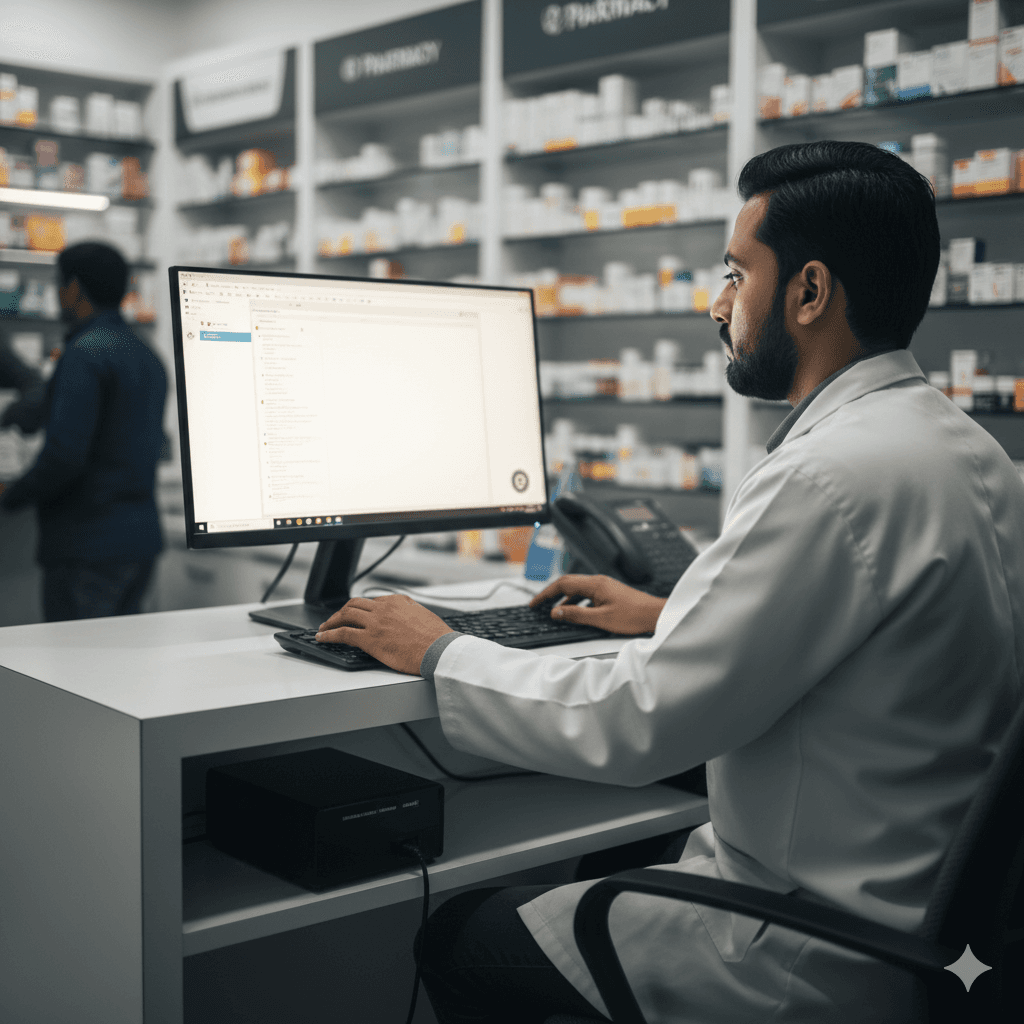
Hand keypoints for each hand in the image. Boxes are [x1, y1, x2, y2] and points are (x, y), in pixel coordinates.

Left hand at [315, 595, 454, 674]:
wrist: (439, 651)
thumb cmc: (436, 639)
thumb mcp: (424, 616)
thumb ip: (409, 612)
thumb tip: (405, 615)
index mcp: (397, 601)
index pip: (372, 601)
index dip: (360, 609)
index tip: (355, 615)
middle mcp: (384, 608)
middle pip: (354, 604)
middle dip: (341, 611)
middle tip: (334, 619)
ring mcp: (375, 622)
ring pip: (345, 615)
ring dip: (331, 621)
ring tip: (323, 628)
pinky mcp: (369, 639)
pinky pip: (342, 633)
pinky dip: (328, 634)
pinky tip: (321, 637)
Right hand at [530, 574, 665, 634]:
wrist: (655, 615)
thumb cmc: (634, 616)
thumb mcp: (601, 619)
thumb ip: (576, 615)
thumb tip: (556, 613)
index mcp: (595, 584)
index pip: (562, 584)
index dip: (546, 594)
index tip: (535, 604)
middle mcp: (598, 581)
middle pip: (567, 583)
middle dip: (551, 594)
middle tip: (538, 605)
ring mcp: (604, 586)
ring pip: (577, 589)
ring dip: (563, 599)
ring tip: (554, 612)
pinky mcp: (609, 592)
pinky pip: (586, 594)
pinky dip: (576, 602)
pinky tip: (575, 612)